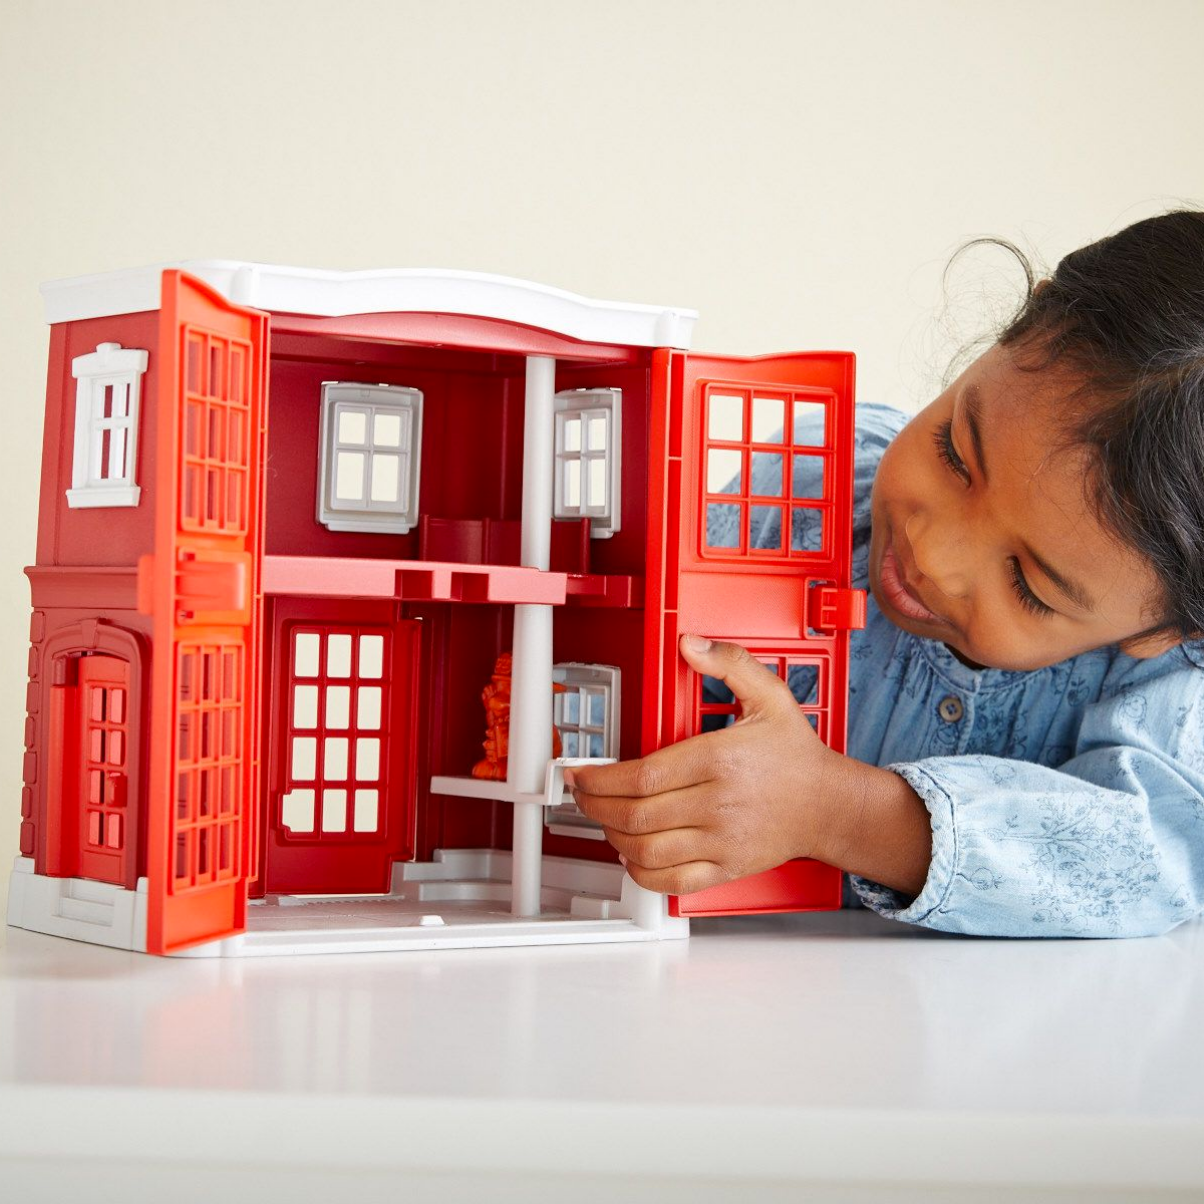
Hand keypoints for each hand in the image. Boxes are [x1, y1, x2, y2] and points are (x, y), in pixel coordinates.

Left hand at [564, 634, 840, 894]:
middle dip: (595, 806)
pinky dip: (641, 873)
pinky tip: (631, 855)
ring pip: (647, 850)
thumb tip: (690, 644)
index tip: (582, 773)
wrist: (830, 805)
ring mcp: (721, 841)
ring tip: (602, 820)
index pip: (643, 775)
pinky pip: (671, 881)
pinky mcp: (726, 868)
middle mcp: (718, 803)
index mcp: (720, 760)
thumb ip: (729, 663)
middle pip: (636, 814)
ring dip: (613, 837)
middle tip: (581, 795)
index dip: (601, 778)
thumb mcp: (770, 695)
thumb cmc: (796, 755)